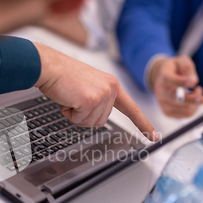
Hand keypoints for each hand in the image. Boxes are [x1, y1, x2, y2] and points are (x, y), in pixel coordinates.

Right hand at [33, 43, 158, 140]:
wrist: (49, 67)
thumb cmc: (63, 76)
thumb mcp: (89, 86)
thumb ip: (99, 99)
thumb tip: (98, 118)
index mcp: (112, 85)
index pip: (131, 108)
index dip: (142, 123)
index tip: (153, 136)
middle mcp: (111, 88)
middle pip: (101, 121)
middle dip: (83, 115)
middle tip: (74, 98)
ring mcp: (102, 95)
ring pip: (90, 123)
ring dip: (76, 114)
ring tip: (70, 96)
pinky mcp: (91, 100)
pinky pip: (79, 120)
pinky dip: (69, 113)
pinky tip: (66, 98)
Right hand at [149, 55, 202, 117]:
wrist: (162, 79)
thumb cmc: (175, 69)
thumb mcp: (181, 61)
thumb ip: (187, 68)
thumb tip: (194, 81)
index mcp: (163, 77)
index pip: (171, 80)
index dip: (182, 82)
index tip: (193, 82)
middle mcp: (160, 92)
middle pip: (177, 99)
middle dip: (192, 99)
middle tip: (202, 95)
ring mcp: (163, 104)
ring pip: (185, 109)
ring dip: (195, 102)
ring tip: (197, 92)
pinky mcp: (167, 112)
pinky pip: (186, 115)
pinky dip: (194, 108)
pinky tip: (193, 101)